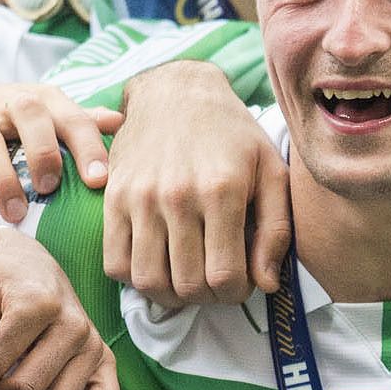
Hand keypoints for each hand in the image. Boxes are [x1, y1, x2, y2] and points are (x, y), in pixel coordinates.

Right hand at [0, 81, 121, 221]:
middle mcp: (19, 102)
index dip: (88, 148)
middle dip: (43, 152)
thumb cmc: (26, 117)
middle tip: (49, 187)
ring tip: (17, 212)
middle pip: (33, 116)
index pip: (76, 120)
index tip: (98, 180)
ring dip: (5, 178)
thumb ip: (85, 121)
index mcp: (51, 101)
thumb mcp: (55, 113)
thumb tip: (120, 121)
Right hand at [105, 61, 290, 307]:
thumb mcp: (272, 172)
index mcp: (221, 191)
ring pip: (149, 281)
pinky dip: (135, 278)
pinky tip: (158, 266)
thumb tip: (265, 284)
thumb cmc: (233, 135)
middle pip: (188, 285)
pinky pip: (115, 262)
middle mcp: (177, 196)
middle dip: (209, 297)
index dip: (236, 294)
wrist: (177, 92)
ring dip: (172, 295)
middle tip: (217, 281)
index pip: (224, 277)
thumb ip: (277, 231)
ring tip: (188, 279)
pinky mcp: (113, 198)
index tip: (241, 280)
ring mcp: (140, 198)